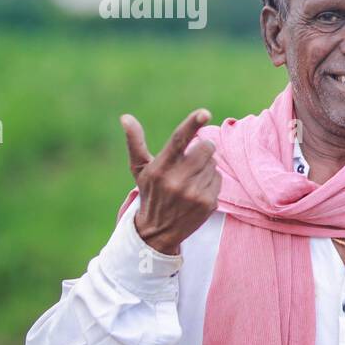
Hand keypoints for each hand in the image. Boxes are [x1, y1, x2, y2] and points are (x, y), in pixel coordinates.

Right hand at [121, 108, 220, 254]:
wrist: (158, 232)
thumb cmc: (150, 193)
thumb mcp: (140, 170)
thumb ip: (135, 143)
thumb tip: (126, 117)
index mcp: (160, 168)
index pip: (179, 140)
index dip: (192, 124)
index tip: (204, 112)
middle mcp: (177, 181)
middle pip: (205, 148)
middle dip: (202, 148)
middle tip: (193, 157)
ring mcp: (194, 193)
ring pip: (213, 163)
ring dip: (206, 166)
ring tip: (190, 178)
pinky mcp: (208, 203)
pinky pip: (219, 179)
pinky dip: (211, 180)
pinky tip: (198, 190)